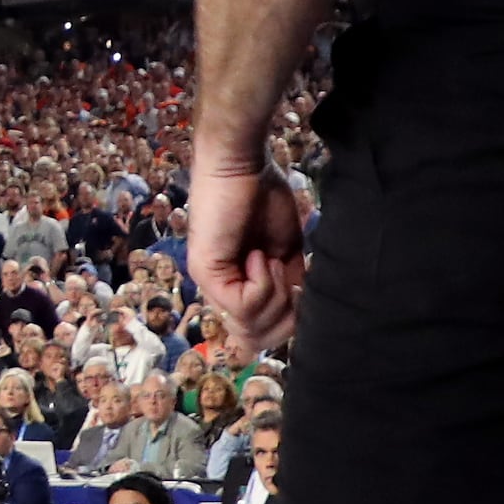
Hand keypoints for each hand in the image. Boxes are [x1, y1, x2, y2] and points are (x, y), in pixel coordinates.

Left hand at [185, 161, 305, 355]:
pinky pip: (243, 305)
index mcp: (235, 287)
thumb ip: (287, 286)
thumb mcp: (285, 252)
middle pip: (255, 340)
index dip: (286, 323)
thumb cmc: (263, 197)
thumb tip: (298, 321)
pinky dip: (262, 284)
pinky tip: (258, 255)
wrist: (243, 163)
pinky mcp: (205, 272)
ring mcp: (208, 283)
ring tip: (270, 260)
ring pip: (249, 327)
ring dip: (275, 296)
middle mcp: (217, 291)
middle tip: (286, 275)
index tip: (298, 291)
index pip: (257, 336)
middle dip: (285, 315)